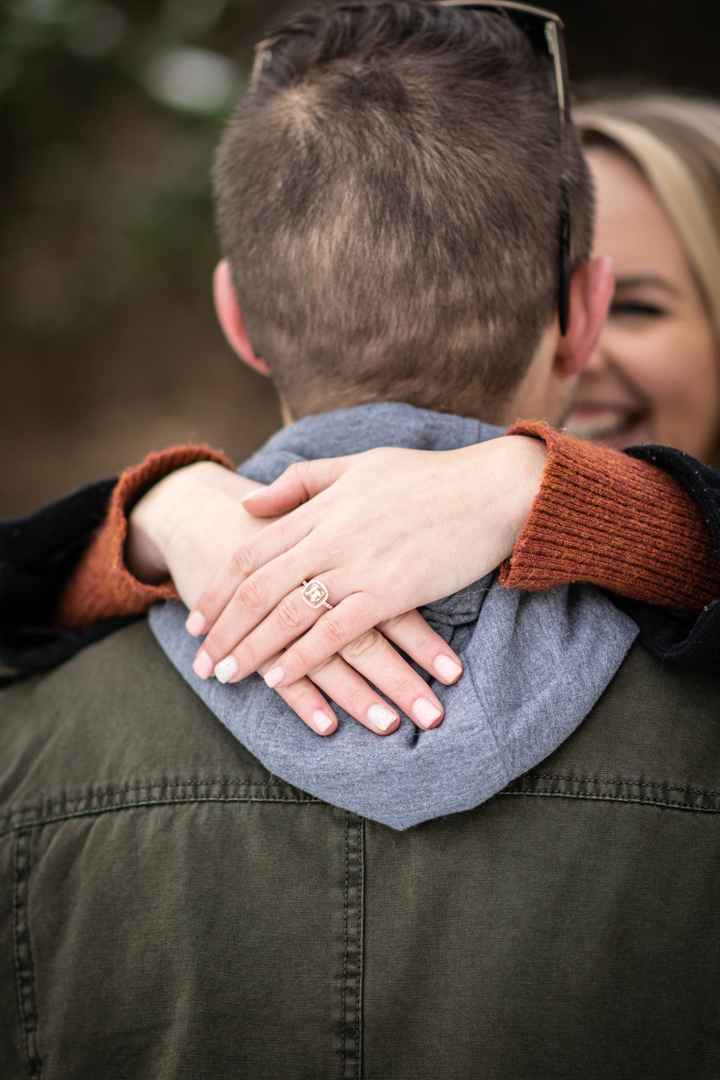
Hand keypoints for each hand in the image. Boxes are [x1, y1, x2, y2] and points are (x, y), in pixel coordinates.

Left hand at [187, 434, 546, 691]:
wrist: (490, 489)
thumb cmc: (427, 477)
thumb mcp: (356, 465)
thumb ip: (301, 482)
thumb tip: (248, 502)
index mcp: (320, 507)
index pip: (251, 553)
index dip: (220, 590)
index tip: (199, 618)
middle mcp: (329, 537)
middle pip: (258, 588)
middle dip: (224, 629)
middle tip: (202, 662)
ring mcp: (357, 565)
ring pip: (286, 614)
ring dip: (252, 649)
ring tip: (227, 676)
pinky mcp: (389, 592)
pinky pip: (333, 632)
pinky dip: (302, 658)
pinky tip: (279, 679)